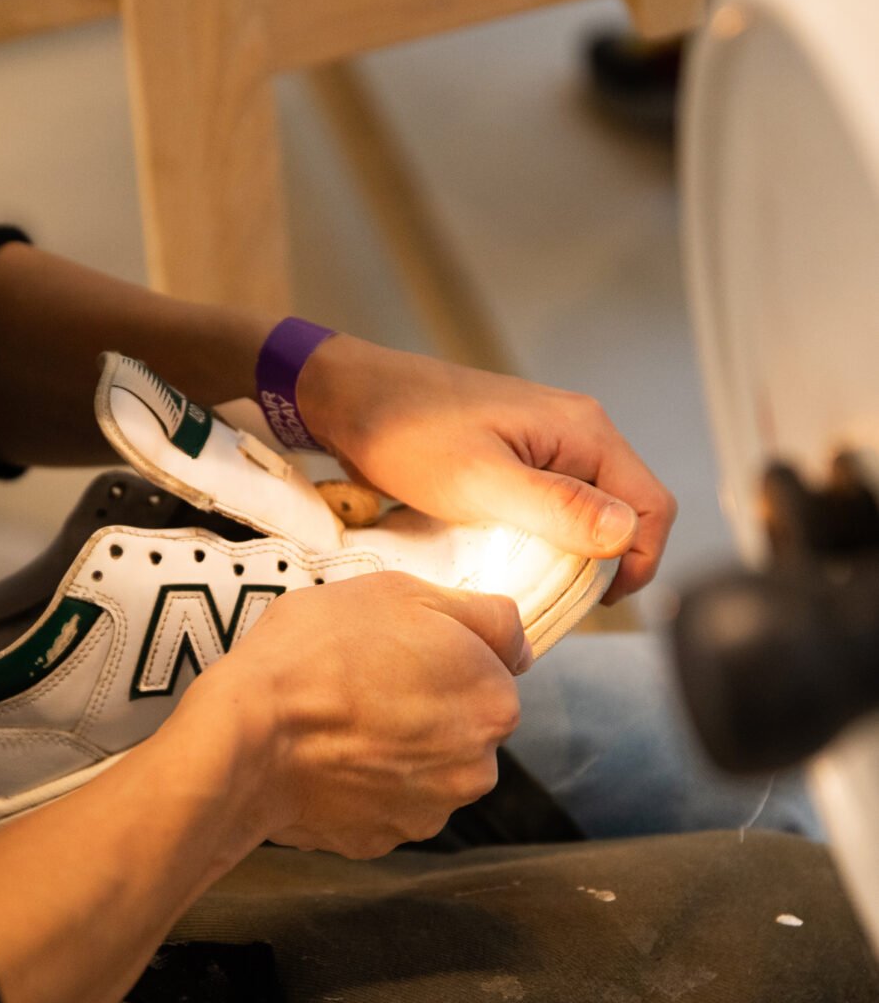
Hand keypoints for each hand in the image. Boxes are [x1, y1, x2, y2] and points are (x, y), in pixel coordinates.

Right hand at [187, 572, 526, 858]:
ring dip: (394, 750)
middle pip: (460, 725)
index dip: (441, 654)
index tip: (395, 649)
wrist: (247, 734)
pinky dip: (359, 785)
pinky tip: (323, 758)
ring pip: (422, 769)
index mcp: (494, 702)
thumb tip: (518, 644)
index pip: (489, 671)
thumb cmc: (319, 651)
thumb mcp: (401, 592)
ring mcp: (428, 812)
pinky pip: (380, 804)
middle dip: (424, 706)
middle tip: (362, 682)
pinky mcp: (380, 841)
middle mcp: (477, 768)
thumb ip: (483, 615)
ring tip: (336, 722)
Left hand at [297, 335, 676, 603]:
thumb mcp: (479, 479)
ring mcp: (545, 445)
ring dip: (569, 553)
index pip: (651, 507)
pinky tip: (507, 559)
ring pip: (586, 513)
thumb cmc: (406, 434)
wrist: (349, 399)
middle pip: (624, 512)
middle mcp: (576, 433)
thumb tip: (625, 534)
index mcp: (584, 431)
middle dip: (602, 562)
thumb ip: (555, 506)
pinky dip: (540, 538)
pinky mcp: (515, 458)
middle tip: (556, 600)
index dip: (638, 563)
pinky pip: (550, 507)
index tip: (592, 602)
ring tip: (530, 585)